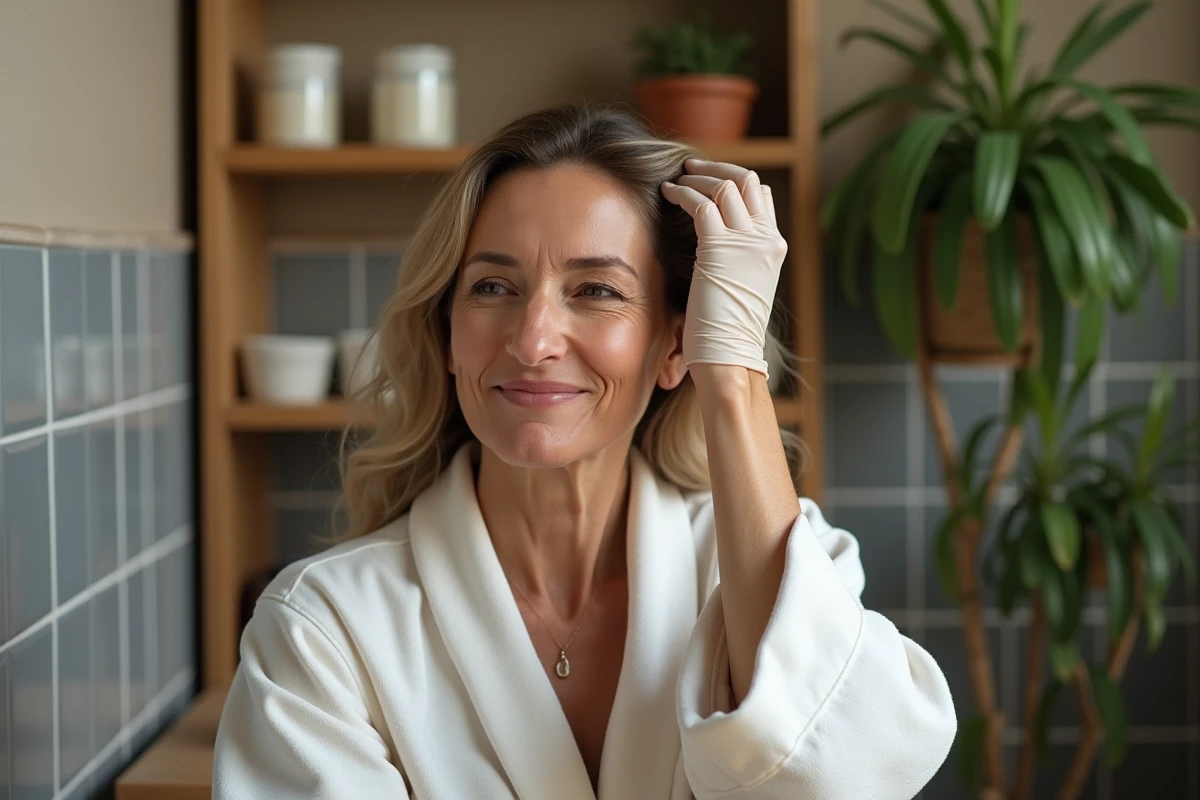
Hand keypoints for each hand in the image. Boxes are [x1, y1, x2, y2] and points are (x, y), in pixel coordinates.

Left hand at [661, 159, 786, 376]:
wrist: (730, 356)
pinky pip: (701, 204)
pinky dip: (682, 193)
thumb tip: (715, 243)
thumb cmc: (728, 332)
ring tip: (677, 180)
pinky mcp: (720, 248)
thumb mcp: (743, 287)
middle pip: (747, 181)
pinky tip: (667, 194)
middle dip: (718, 168)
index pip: (761, 195)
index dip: (734, 181)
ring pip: (725, 185)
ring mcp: (747, 242)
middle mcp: (766, 240)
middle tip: (693, 168)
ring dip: (698, 178)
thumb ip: (737, 259)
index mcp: (774, 247)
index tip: (710, 181)